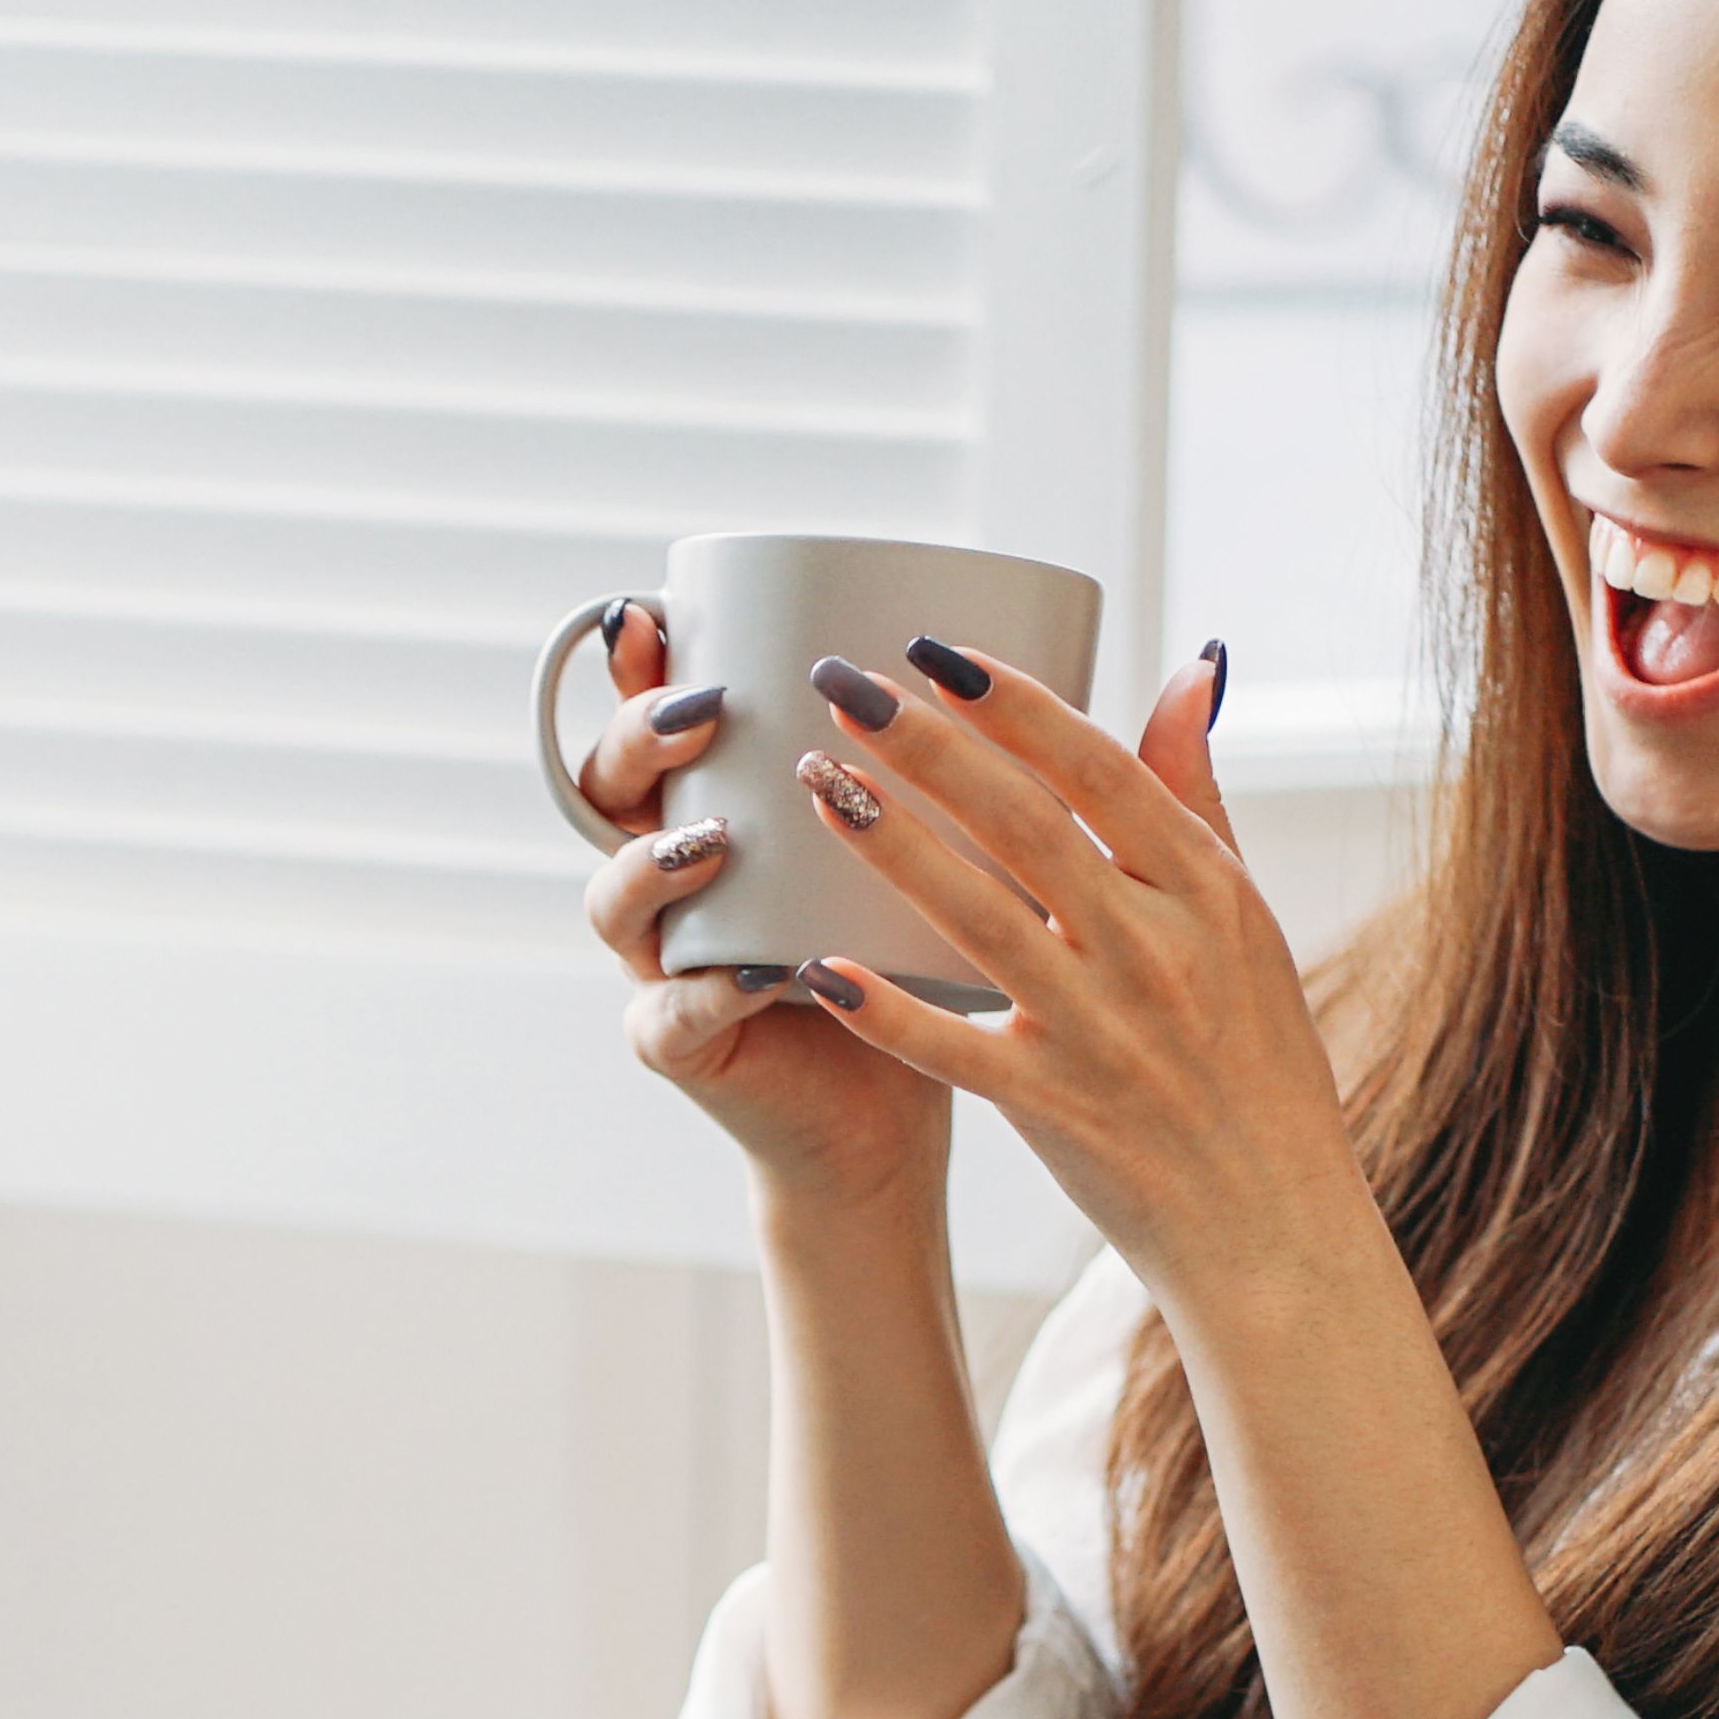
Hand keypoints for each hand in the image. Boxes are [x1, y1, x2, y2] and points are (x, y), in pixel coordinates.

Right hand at [571, 603, 955, 1209]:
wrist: (896, 1106)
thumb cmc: (925, 958)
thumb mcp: (954, 843)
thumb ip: (975, 761)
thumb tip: (1110, 658)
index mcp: (717, 805)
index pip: (657, 719)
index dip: (638, 667)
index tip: (657, 612)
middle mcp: (672, 876)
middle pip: (608, 790)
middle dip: (637, 741)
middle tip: (701, 713)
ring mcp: (664, 961)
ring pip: (612, 901)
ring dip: (650, 865)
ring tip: (710, 844)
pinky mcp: (685, 1044)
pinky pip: (671, 1015)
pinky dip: (707, 993)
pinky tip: (757, 972)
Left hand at [763, 639, 1374, 1301]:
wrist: (1270, 1220)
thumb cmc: (1257, 1057)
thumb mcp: (1249, 916)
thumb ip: (1199, 793)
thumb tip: (1193, 665)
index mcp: (1206, 890)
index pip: (1098, 770)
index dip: (1014, 704)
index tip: (934, 650)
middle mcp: (1154, 950)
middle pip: (1024, 824)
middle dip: (925, 746)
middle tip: (839, 683)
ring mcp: (1099, 1031)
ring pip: (977, 917)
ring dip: (887, 843)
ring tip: (814, 781)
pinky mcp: (1050, 1108)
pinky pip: (953, 1048)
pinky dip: (885, 1009)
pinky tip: (814, 965)